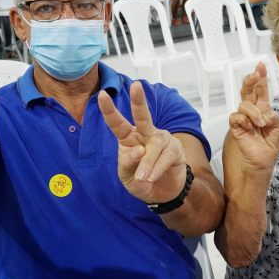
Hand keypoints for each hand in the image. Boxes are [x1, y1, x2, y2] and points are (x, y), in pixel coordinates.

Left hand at [98, 82, 185, 203]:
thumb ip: (127, 163)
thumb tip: (138, 150)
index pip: (117, 123)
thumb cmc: (141, 181)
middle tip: (137, 86)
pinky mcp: (176, 148)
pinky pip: (167, 155)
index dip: (109, 110)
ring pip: (155, 145)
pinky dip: (158, 167)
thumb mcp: (126, 176)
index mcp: (129, 138)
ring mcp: (162, 139)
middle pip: (142, 116)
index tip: (103, 95)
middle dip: (139, 101)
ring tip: (143, 178)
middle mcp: (145, 134)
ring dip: (148, 162)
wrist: (162, 193)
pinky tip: (152, 177)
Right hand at [228, 62, 278, 170]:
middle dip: (251, 80)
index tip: (261, 65)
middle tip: (255, 75)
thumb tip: (265, 114)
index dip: (261, 77)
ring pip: (244, 104)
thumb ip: (275, 118)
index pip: (261, 89)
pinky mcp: (236, 127)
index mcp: (263, 108)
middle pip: (248, 90)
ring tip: (261, 124)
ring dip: (254, 113)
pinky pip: (235, 117)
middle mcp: (252, 110)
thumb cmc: (269, 145)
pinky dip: (243, 120)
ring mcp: (243, 118)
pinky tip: (249, 126)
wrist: (262, 162)